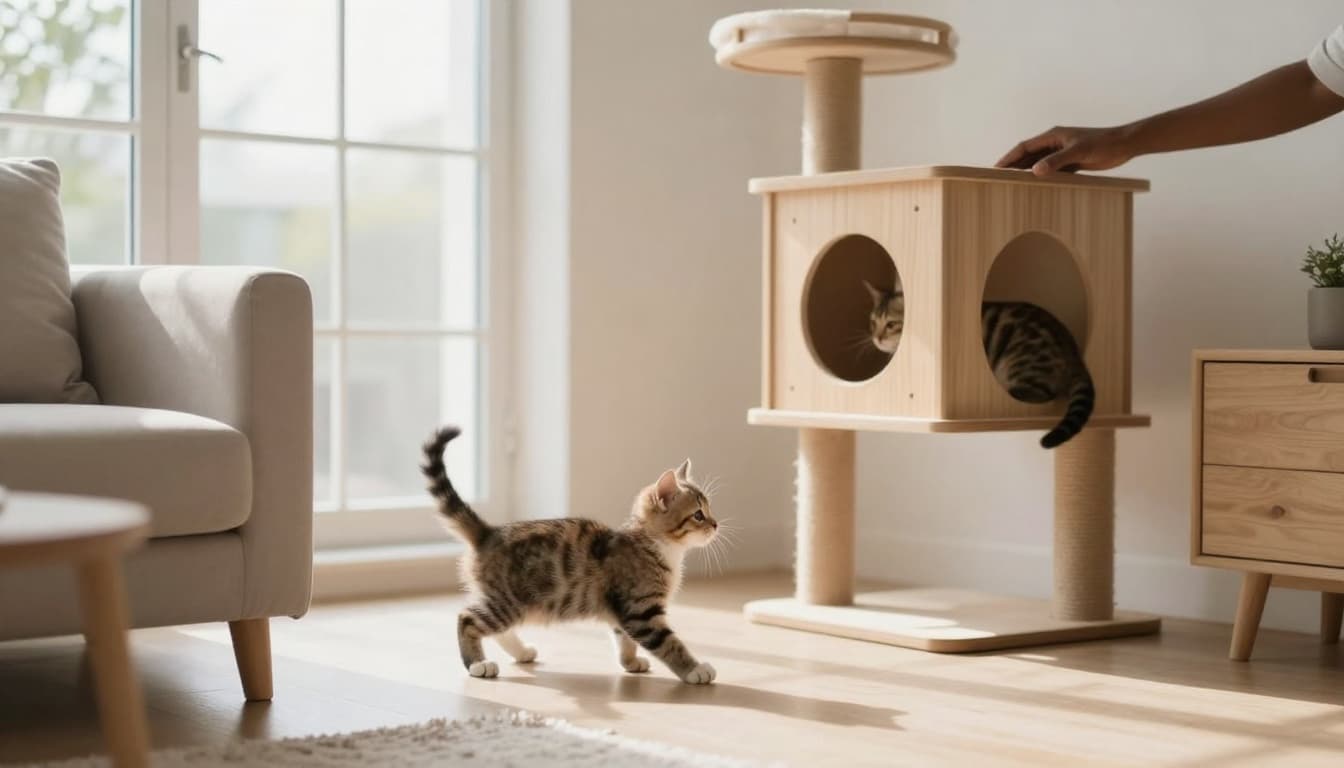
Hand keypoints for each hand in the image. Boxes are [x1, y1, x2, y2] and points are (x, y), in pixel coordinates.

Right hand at [995, 125, 1135, 175]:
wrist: (1124, 145)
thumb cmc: (1103, 144)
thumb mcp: (1078, 152)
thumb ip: (1056, 161)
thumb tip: (1035, 171)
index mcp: (1053, 136)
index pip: (1024, 147)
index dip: (1009, 157)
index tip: (996, 168)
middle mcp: (1055, 144)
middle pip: (1029, 156)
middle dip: (1014, 166)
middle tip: (999, 179)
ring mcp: (1063, 153)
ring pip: (1040, 164)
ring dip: (1028, 173)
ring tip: (1014, 185)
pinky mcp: (1072, 162)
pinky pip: (1052, 171)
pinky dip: (1043, 178)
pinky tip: (1038, 187)